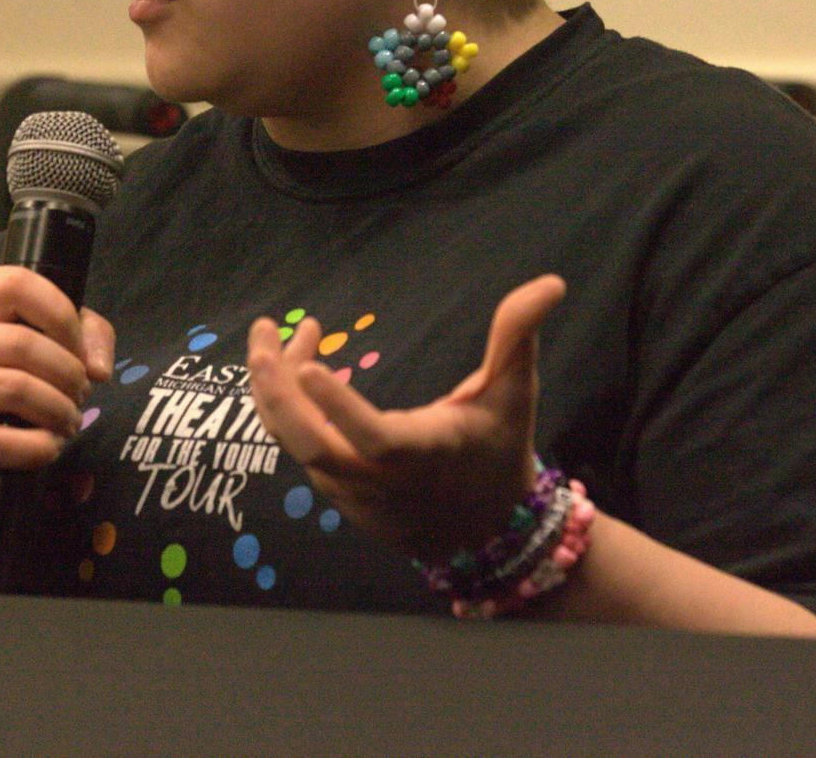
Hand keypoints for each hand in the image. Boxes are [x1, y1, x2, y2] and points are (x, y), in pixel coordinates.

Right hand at [0, 266, 114, 518]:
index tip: (78, 350)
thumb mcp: (37, 345)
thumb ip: (84, 336)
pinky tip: (48, 447)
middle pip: (22, 342)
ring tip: (68, 422)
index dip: (61, 315)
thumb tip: (98, 369)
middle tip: (80, 395)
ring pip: (15, 388)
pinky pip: (1, 442)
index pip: (16, 284)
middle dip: (69, 373)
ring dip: (60, 411)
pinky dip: (40, 448)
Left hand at [247, 273, 564, 564]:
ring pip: (297, 442)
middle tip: (263, 334)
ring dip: (279, 388)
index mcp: (423, 452)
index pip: (373, 437)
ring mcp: (353, 493)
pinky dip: (291, 411)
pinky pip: (302, 452)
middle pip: (308, 443)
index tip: (309, 365)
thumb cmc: (499, 450)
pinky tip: (297, 370)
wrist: (486, 533)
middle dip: (274, 389)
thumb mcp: (514, 391)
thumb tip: (552, 282)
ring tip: (280, 335)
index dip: (338, 406)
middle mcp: (379, 480)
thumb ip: (519, 335)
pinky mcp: (338, 497)